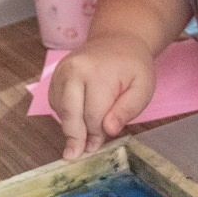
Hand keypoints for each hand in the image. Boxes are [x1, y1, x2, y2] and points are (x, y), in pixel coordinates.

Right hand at [48, 33, 156, 159]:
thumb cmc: (132, 65)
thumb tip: (108, 130)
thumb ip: (127, 110)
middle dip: (75, 137)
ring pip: (60, 110)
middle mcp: (74, 70)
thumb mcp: (142, 87)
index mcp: (98, 73)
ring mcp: (61, 71)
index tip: (97, 146)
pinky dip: (64, 114)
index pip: (93, 116)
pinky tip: (77, 117)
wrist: (117, 40)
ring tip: (83, 135)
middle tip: (75, 156)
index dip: (96, 135)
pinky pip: (55, 103)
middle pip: (70, 114)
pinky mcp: (55, 75)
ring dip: (70, 125)